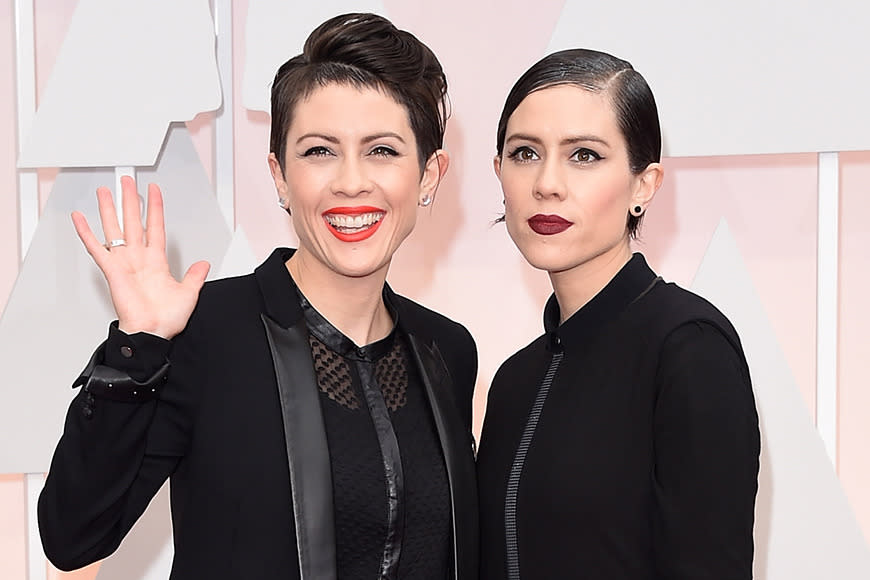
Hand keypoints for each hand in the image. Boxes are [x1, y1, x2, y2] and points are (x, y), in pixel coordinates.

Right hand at [72, 176, 209, 338]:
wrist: (152, 333)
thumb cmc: (166, 319)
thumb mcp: (189, 294)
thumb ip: (195, 277)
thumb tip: (204, 264)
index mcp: (156, 261)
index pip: (155, 226)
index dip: (155, 208)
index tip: (153, 190)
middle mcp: (139, 258)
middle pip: (134, 221)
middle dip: (130, 200)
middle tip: (126, 181)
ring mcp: (124, 263)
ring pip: (115, 229)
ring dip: (110, 209)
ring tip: (106, 191)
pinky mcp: (112, 271)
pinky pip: (97, 248)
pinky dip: (87, 233)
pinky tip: (80, 218)